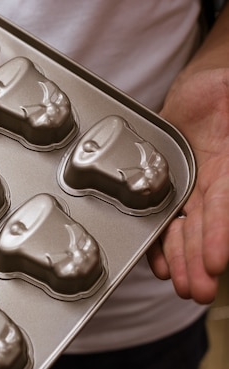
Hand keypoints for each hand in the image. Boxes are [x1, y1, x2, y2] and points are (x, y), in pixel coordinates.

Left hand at [147, 67, 228, 303]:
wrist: (203, 92)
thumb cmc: (223, 93)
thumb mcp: (226, 96)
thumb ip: (226, 124)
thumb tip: (225, 125)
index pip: (226, 207)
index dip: (220, 235)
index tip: (215, 261)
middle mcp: (214, 184)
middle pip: (207, 228)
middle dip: (200, 260)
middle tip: (196, 289)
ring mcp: (193, 187)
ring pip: (186, 229)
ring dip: (182, 259)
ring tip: (180, 285)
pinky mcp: (169, 185)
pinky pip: (164, 215)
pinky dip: (162, 241)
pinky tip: (160, 265)